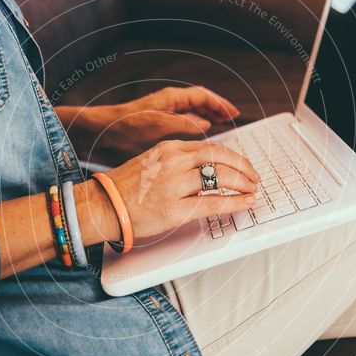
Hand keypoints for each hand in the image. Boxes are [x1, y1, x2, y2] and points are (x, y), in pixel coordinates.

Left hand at [60, 86, 240, 163]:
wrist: (103, 130)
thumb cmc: (126, 125)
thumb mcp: (158, 124)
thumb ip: (184, 123)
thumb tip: (207, 125)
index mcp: (171, 99)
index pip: (203, 96)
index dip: (220, 104)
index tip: (233, 113)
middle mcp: (170, 103)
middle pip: (201, 103)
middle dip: (218, 110)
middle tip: (233, 119)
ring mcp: (164, 113)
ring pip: (193, 112)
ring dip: (209, 118)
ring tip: (223, 127)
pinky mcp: (159, 125)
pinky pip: (184, 122)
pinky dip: (196, 127)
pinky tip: (199, 139)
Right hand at [77, 139, 260, 242]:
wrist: (101, 206)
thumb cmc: (123, 189)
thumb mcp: (151, 162)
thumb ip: (174, 161)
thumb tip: (202, 168)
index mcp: (168, 148)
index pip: (210, 147)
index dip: (232, 156)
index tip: (242, 164)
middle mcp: (173, 162)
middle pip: (220, 158)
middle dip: (243, 167)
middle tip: (254, 176)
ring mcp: (174, 185)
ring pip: (221, 177)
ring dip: (243, 183)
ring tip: (252, 190)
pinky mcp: (174, 209)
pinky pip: (213, 202)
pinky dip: (235, 202)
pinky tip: (246, 203)